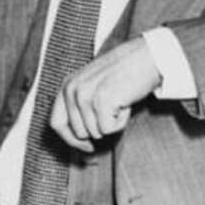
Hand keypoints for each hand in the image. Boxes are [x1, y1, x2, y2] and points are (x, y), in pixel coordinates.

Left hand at [50, 37, 160, 151]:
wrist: (147, 57)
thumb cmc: (125, 72)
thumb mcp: (93, 85)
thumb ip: (80, 107)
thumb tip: (79, 141)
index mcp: (67, 85)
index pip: (56, 123)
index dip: (71, 140)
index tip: (87, 147)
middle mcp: (72, 89)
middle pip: (78, 133)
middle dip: (98, 129)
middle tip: (113, 112)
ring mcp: (85, 95)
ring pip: (95, 133)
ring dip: (112, 123)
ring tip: (119, 101)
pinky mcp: (101, 101)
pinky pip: (109, 130)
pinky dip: (121, 121)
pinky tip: (125, 103)